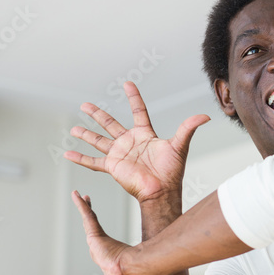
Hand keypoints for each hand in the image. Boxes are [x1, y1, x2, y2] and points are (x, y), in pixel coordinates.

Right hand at [64, 82, 209, 203]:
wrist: (161, 191)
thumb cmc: (172, 171)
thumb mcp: (180, 146)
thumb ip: (188, 128)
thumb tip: (205, 116)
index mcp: (145, 135)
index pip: (138, 111)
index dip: (134, 97)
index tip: (128, 83)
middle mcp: (130, 143)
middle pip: (111, 124)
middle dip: (97, 114)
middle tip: (85, 104)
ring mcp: (120, 154)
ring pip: (99, 140)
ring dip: (86, 134)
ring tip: (74, 128)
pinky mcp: (113, 166)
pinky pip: (93, 161)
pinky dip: (80, 158)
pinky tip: (68, 154)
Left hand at [70, 193, 135, 274]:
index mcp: (105, 258)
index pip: (96, 244)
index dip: (94, 234)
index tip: (95, 227)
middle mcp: (102, 247)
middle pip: (92, 227)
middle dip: (90, 214)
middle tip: (88, 201)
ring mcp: (100, 239)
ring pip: (89, 219)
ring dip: (84, 206)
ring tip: (79, 194)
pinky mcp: (98, 233)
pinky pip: (87, 215)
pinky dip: (81, 204)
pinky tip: (76, 194)